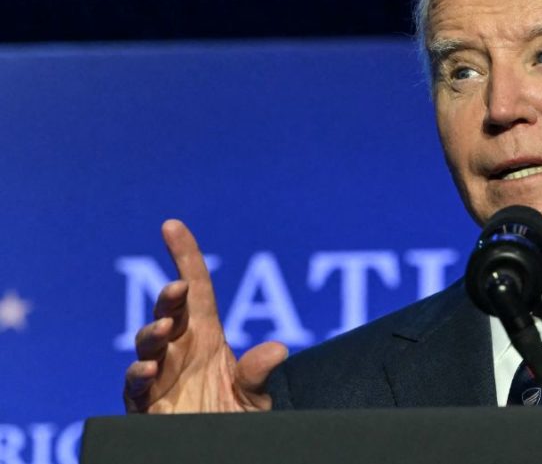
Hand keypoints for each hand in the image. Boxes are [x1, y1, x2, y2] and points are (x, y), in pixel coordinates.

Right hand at [123, 219, 287, 412]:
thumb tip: (279, 349)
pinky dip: (140, 374)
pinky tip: (151, 369)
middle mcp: (179, 349)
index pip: (195, 289)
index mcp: (205, 336)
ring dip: (154, 332)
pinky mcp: (145, 402)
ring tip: (166, 329)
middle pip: (169, 312)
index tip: (172, 225)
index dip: (184, 256)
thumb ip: (257, 373)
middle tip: (177, 288)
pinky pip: (136, 383)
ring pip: (148, 343)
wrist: (217, 453)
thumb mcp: (251, 396)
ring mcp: (160, 373)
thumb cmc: (232, 418)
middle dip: (169, 297)